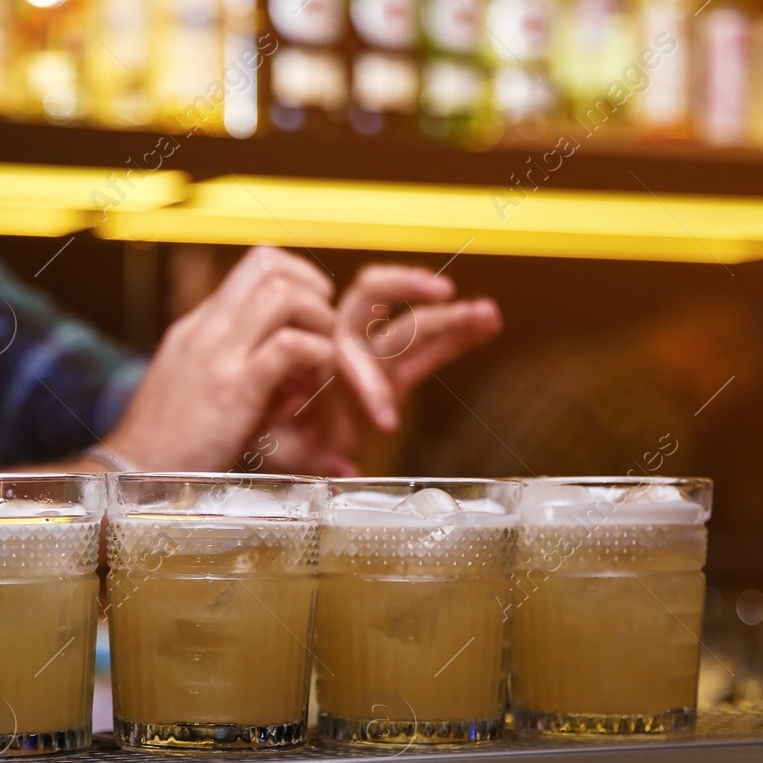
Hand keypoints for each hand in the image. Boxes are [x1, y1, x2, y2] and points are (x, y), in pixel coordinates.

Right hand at [104, 246, 336, 470]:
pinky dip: (317, 355)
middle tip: (324, 328)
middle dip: (312, 288)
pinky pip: (290, 347)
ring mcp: (217, 355)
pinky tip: (316, 380)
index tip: (311, 315)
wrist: (133, 473)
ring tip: (321, 356)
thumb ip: (246, 373)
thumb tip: (299, 378)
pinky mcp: (234, 388)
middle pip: (267, 263)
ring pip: (282, 294)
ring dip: (317, 319)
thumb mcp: (202, 392)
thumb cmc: (171, 443)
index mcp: (199, 326)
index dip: (296, 279)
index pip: (253, 267)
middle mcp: (206, 329)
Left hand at [251, 265, 502, 474]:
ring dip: (451, 316)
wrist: (276, 441)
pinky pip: (427, 349)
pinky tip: (488, 326)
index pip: (344, 347)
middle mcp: (344, 349)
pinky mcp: (394, 375)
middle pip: (374, 298)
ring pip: (412, 324)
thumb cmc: (271, 440)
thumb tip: (345, 470)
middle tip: (444, 292)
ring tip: (490, 313)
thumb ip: (308, 457)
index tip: (388, 422)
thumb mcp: (281, 450)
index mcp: (315, 358)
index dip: (371, 381)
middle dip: (409, 291)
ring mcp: (372, 359)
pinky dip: (457, 337)